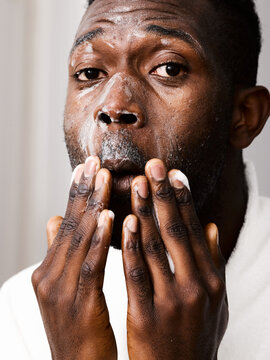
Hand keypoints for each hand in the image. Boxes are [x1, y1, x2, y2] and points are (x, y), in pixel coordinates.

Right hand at [32, 157, 116, 359]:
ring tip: (103, 177)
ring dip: (92, 206)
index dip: (76, 194)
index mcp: (50, 270)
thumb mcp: (65, 287)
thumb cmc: (79, 328)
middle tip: (94, 160)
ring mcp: (61, 292)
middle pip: (70, 225)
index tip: (88, 166)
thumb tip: (53, 220)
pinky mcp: (78, 306)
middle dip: (83, 191)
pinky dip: (100, 240)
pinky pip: (91, 267)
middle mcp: (50, 276)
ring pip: (79, 241)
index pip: (66, 224)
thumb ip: (61, 253)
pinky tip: (111, 217)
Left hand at [122, 159, 227, 359]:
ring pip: (156, 247)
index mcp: (213, 278)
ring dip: (145, 212)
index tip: (172, 173)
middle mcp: (197, 285)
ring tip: (137, 183)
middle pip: (177, 230)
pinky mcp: (148, 315)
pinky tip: (124, 223)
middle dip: (163, 194)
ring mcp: (173, 300)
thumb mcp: (217, 300)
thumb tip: (214, 228)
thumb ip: (214, 262)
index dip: (183, 199)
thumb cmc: (196, 334)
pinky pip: (137, 274)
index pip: (196, 229)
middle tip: (153, 165)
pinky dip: (131, 246)